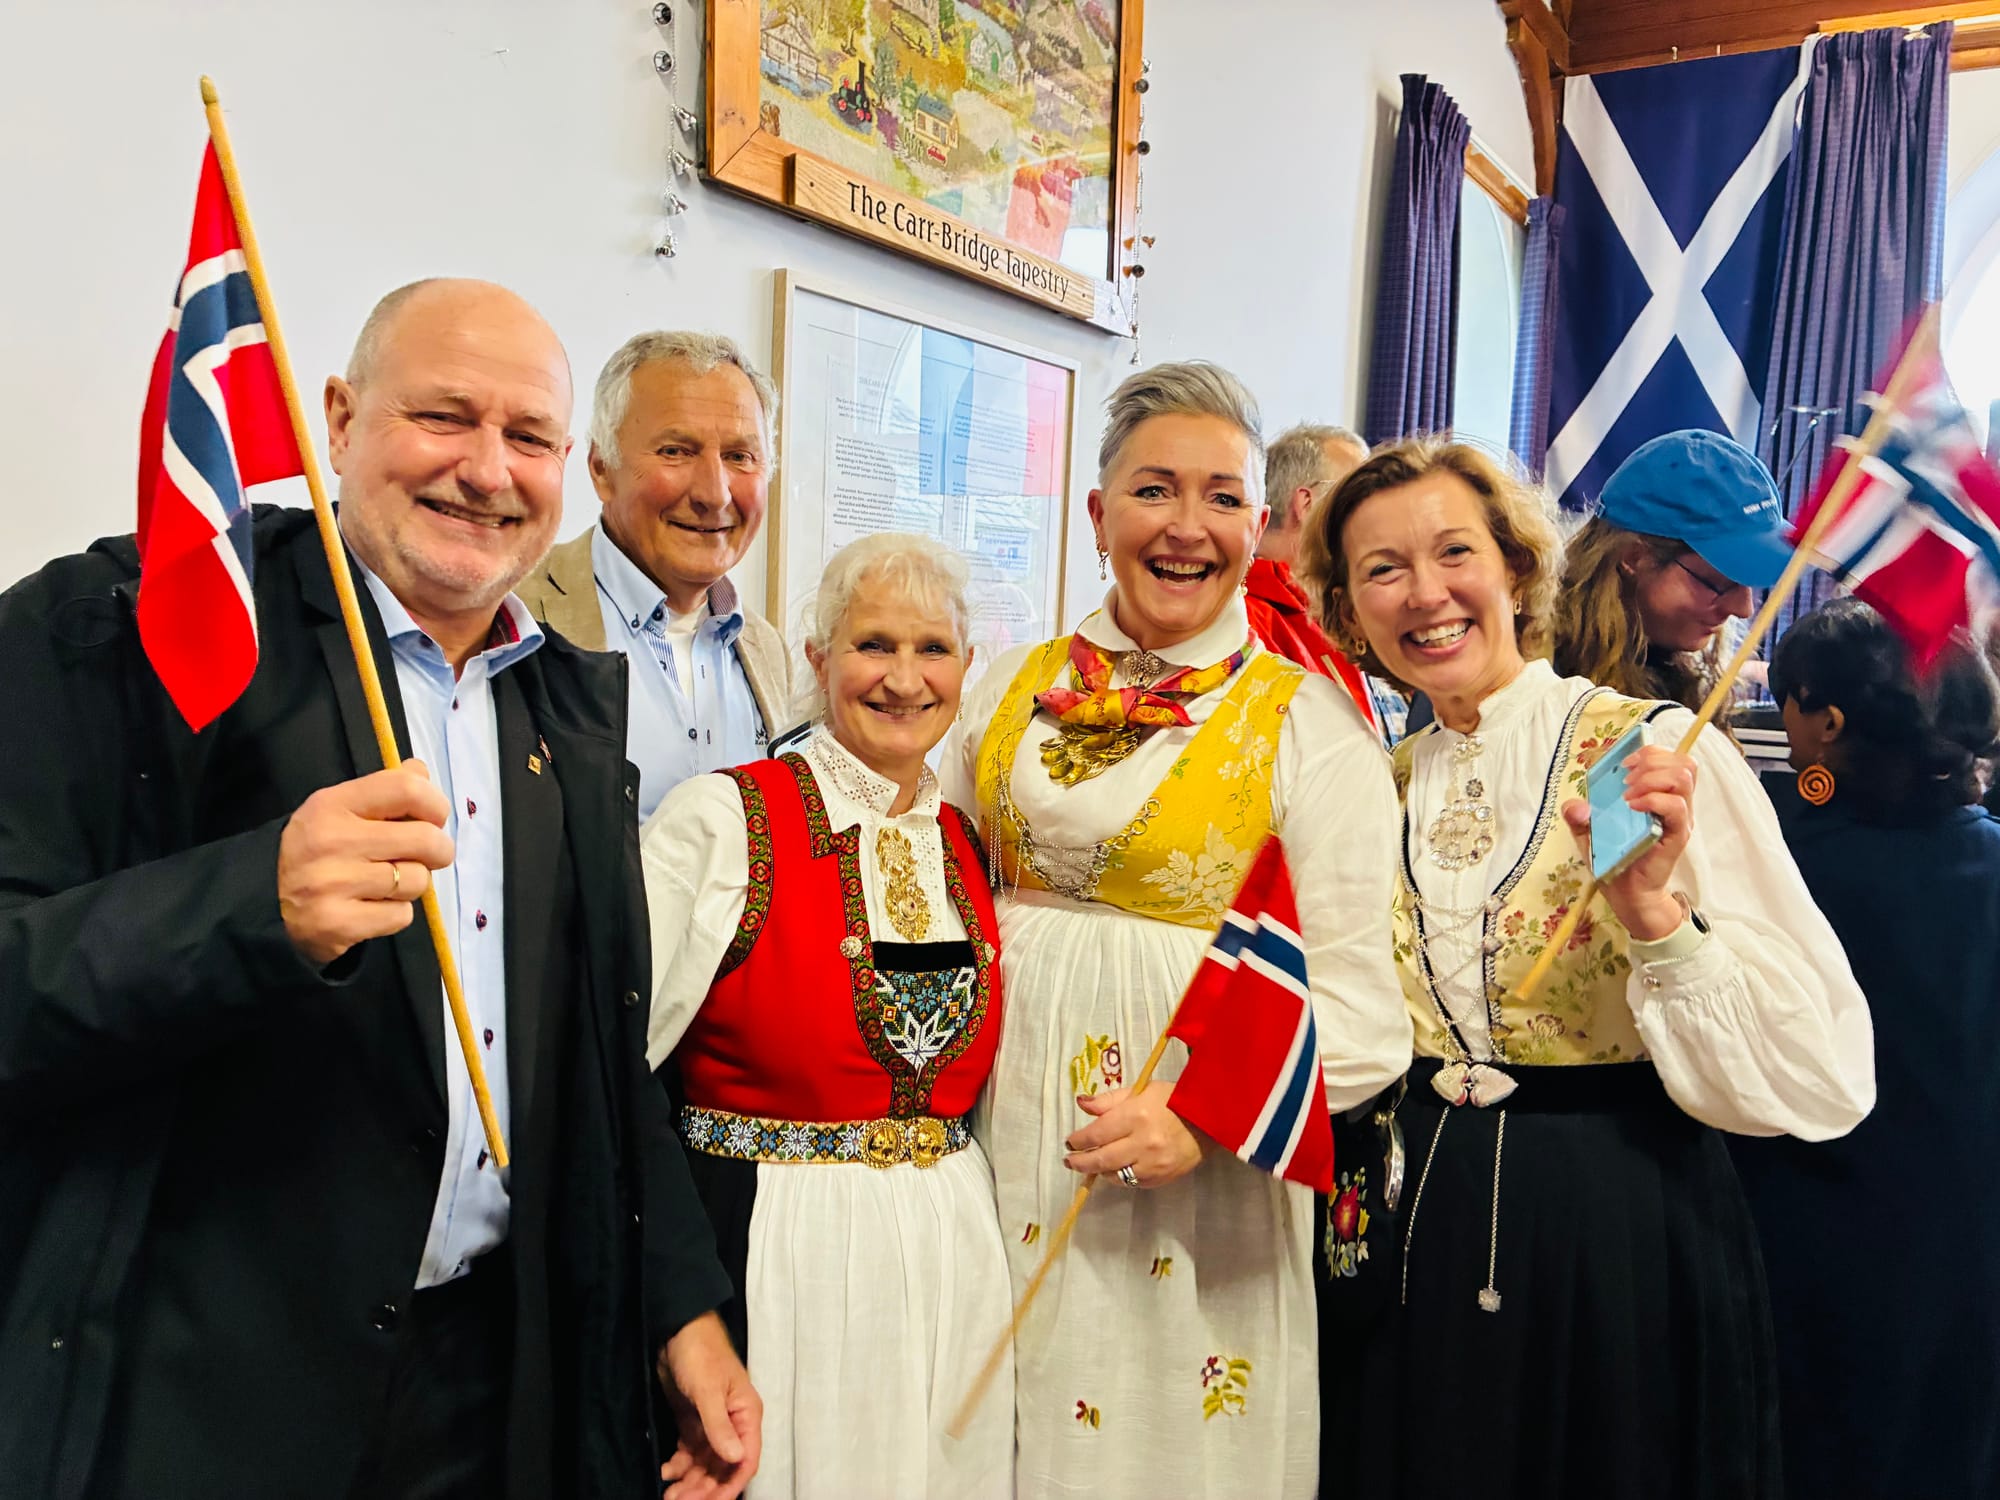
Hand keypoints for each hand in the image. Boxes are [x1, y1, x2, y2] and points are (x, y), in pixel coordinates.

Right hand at [276, 762, 454, 966]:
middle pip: (425, 839)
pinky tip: (371, 907)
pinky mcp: (337, 924)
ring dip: (413, 885)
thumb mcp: (342, 809)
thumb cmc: (321, 851)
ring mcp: (331, 884)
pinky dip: (395, 914)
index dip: (435, 804)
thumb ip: (385, 789)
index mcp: (332, 804)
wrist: (270, 905)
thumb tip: (420, 771)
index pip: (407, 789)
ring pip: (418, 881)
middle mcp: (330, 841)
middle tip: (425, 857)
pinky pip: (401, 916)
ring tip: (386, 883)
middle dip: (437, 851)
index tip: (434, 818)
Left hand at [657, 1311, 759, 1499]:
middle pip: (724, 1468)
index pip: (746, 1460)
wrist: (676, 1330)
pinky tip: (665, 1471)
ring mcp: (711, 1424)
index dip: (731, 1485)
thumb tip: (736, 1460)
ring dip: (690, 1482)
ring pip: (705, 1464)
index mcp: (746, 1415)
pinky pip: (689, 1454)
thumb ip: (720, 1426)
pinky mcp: (692, 1422)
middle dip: (705, 1488)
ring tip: (669, 1495)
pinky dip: (679, 1466)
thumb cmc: (700, 1353)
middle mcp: (732, 1424)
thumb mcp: (709, 1390)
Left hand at [1063, 1084, 1204, 1189]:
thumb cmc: (1173, 1100)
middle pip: (1101, 1159)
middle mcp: (1143, 1143)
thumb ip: (1109, 1100)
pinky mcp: (1161, 1179)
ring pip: (1115, 1175)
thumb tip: (1081, 1104)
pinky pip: (1132, 1183)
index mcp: (1136, 1116)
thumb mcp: (1142, 1091)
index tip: (1070, 1141)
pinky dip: (1120, 1176)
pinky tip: (1116, 1168)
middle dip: (1080, 1161)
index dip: (1079, 1140)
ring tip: (1093, 1164)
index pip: (1097, 1134)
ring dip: (1100, 1170)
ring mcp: (1153, 1164)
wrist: (1210, 1121)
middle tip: (1069, 1161)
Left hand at [1560, 744, 1694, 940]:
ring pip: (1683, 777)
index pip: (1670, 758)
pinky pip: (1677, 806)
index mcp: (1657, 794)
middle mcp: (1673, 802)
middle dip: (1651, 761)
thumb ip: (1577, 816)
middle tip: (1625, 781)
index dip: (1649, 751)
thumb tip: (1576, 805)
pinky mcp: (1677, 834)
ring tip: (1628, 796)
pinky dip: (1653, 799)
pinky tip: (1632, 808)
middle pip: (1682, 762)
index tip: (1622, 764)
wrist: (1625, 893)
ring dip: (1652, 778)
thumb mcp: (1587, 833)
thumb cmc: (1611, 859)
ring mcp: (1678, 817)